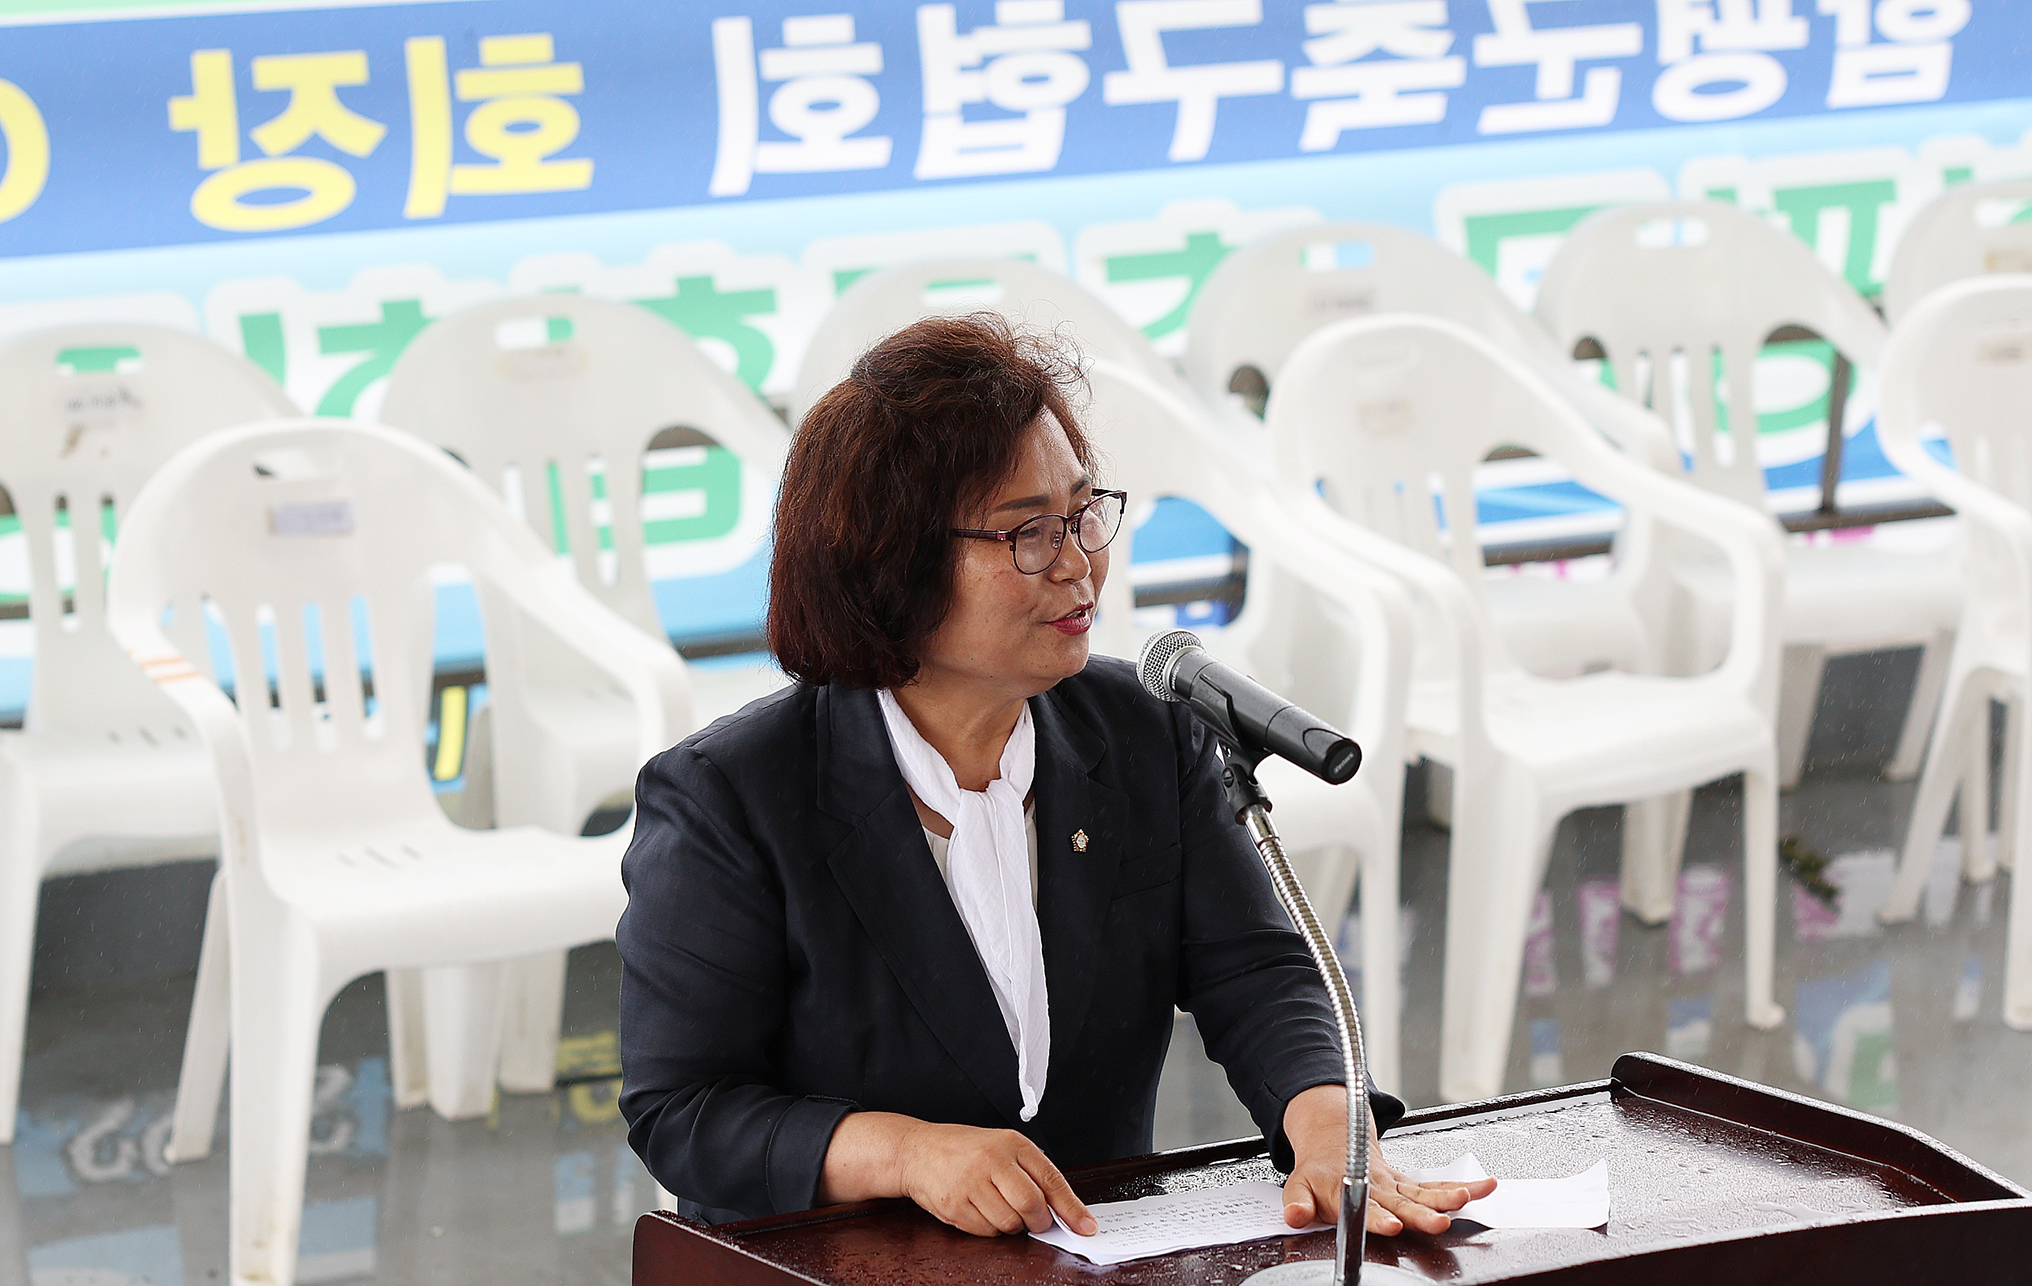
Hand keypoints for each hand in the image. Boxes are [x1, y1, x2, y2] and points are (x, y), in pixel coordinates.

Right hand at [819, 1111, 1097, 1237]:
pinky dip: (990, 1229)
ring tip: (1000, 1208)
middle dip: (1039, 1221)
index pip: (1050, 1180)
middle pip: (1031, 1205)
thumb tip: (1064, 1211)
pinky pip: (986, 1232)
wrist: (917, 1150)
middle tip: (1035, 1221)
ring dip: (1012, 1226)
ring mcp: (970, 1183)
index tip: (1087, 1227)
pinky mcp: (954, 1204)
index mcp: (1011, 1143)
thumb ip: (1031, 1173)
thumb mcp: (1002, 1146)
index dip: (1072, 1208)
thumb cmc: (965, 1149)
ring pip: (1009, 1223)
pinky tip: (981, 1210)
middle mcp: (991, 1160)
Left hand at [1279, 1084, 1496, 1234]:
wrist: (1335, 1141)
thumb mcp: (1299, 1185)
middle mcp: (1379, 1186)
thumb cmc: (1320, 1171)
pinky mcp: (1410, 1183)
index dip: (1379, 1218)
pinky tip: (1485, 1187)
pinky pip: (1438, 1185)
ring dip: (1448, 1196)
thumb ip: (1298, 1202)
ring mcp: (1397, 1184)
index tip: (1392, 1225)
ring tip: (1468, 1198)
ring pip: (1426, 1191)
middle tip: (1439, 1222)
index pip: (1366, 1207)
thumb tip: (1295, 1216)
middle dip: (1422, 1213)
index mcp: (1352, 1188)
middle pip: (1404, 1202)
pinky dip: (1463, 1186)